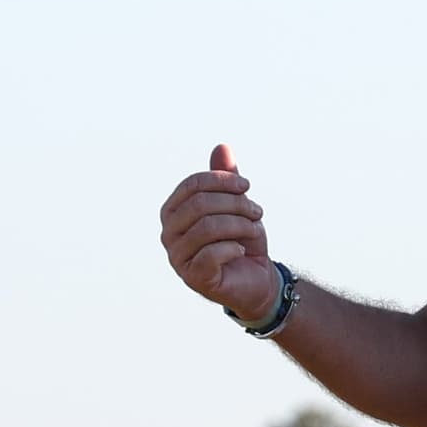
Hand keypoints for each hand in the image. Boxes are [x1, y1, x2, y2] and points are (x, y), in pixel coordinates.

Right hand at [160, 144, 276, 320]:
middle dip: (235, 204)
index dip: (222, 180)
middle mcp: (168, 233)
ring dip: (239, 225)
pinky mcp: (192, 277)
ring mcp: (177, 257)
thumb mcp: (236, 205)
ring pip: (207, 227)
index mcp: (173, 211)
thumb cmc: (241, 239)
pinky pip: (211, 254)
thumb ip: (225, 179)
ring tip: (254, 229)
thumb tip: (222, 146)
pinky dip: (233, 248)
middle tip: (257, 211)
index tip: (247, 186)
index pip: (192, 185)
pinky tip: (242, 250)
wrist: (255, 279)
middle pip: (200, 204)